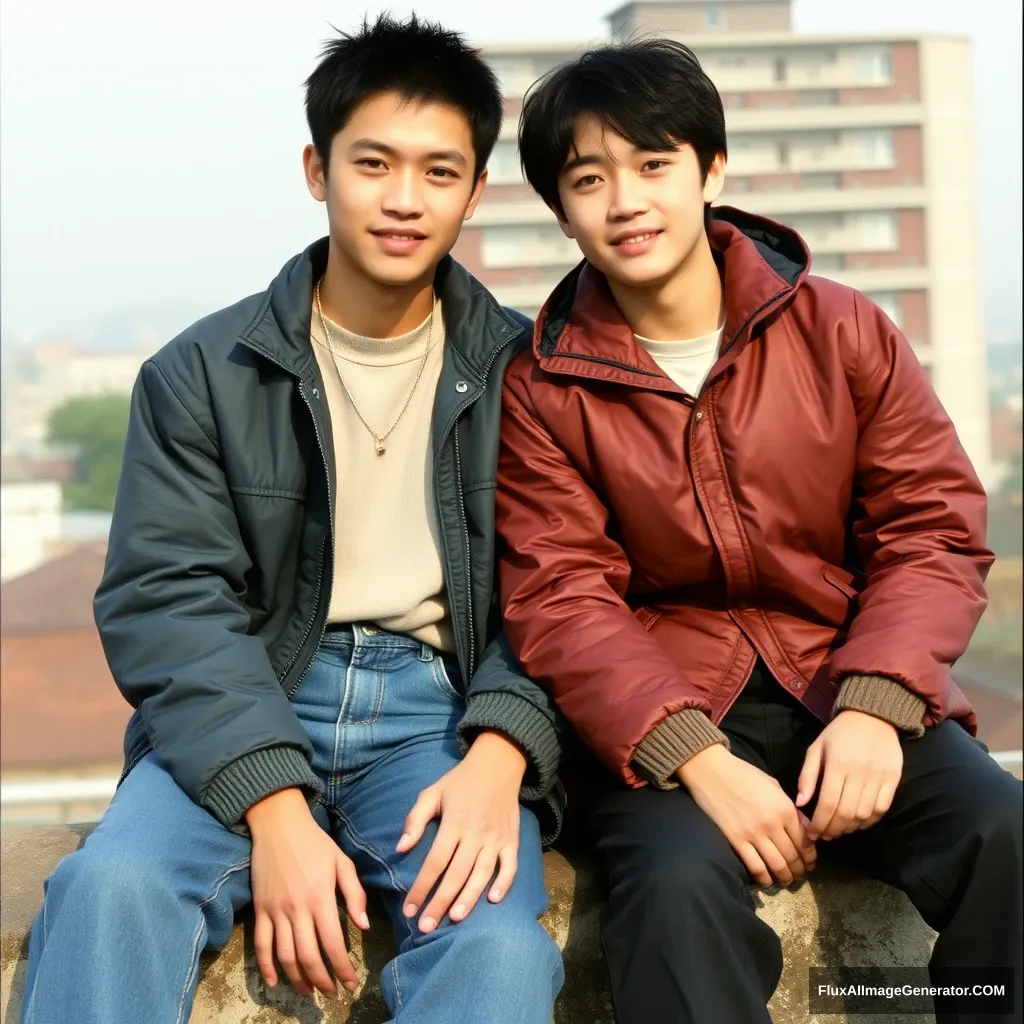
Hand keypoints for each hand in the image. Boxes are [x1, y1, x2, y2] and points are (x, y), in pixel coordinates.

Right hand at [246, 788, 368, 997]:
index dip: (343, 968)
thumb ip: (354, 894)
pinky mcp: (259, 910)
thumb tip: (364, 926)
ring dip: (298, 979)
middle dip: (322, 980)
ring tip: (310, 990)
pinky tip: (274, 982)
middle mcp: (297, 909)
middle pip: (308, 956)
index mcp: (321, 897)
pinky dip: (266, 967)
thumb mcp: (342, 862)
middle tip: (333, 992)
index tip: (352, 984)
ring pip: (285, 956)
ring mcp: (275, 911)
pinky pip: (261, 945)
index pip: (333, 943)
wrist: (279, 825)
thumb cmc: (315, 843)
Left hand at [398, 730, 526, 933]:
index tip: (408, 910)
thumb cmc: (459, 781)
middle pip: (456, 874)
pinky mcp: (512, 841)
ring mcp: (496, 838)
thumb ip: (415, 819)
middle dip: (439, 903)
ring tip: (454, 919)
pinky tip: (493, 900)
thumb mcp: (431, 792)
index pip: (435, 862)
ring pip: (482, 874)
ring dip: (468, 898)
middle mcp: (476, 834)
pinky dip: (504, 884)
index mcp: (454, 823)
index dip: (420, 887)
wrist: (497, 765)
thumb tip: (401, 848)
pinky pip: (510, 866)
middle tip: (425, 928)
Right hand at [678, 744, 816, 886]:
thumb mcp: (773, 785)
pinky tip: (767, 880)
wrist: (710, 770)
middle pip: (793, 856)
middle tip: (800, 874)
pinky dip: (764, 878)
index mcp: (784, 808)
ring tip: (786, 880)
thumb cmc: (742, 774)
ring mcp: (753, 834)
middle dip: (800, 869)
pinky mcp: (736, 840)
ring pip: (777, 865)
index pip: (805, 841)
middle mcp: (772, 824)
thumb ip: (790, 807)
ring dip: (785, 877)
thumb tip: (804, 828)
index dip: (810, 856)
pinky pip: (755, 867)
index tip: (810, 863)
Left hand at [796, 709, 902, 841]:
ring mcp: (879, 777)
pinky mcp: (894, 779)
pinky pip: (882, 809)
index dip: (819, 823)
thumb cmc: (839, 734)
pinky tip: (858, 823)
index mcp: (837, 764)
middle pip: (846, 813)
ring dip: (850, 828)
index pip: (828, 803)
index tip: (812, 834)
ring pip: (864, 814)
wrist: (872, 716)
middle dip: (833, 830)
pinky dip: (870, 821)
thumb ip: (807, 776)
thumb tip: (800, 804)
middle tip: (824, 836)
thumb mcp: (816, 748)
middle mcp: (859, 773)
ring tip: (839, 830)